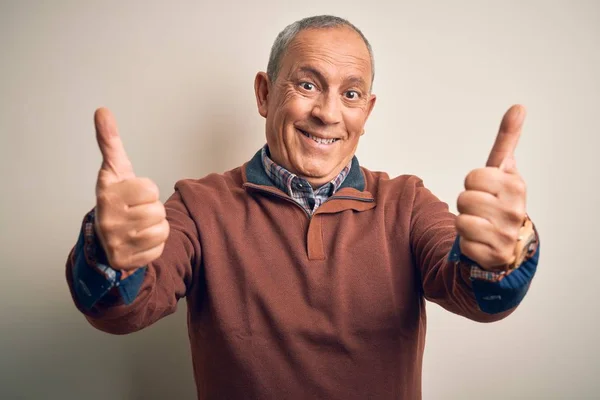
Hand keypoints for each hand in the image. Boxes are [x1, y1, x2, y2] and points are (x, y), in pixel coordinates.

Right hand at [94, 108, 168, 270]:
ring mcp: (115, 242)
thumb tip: (102, 110)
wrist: (105, 236)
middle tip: (137, 212)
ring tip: (139, 226)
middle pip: (157, 211)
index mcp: (107, 194)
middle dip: (152, 210)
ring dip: (156, 228)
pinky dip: (154, 245)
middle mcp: (108, 219)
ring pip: (161, 230)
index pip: (150, 189)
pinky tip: (139, 242)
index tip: (133, 194)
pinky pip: (159, 249)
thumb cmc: (117, 199)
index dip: (147, 190)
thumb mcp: (115, 170)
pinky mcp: (125, 261)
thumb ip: (110, 142)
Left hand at [455, 105, 527, 270]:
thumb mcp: (502, 172)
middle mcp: (515, 211)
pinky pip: (463, 243)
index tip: (485, 189)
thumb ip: (506, 141)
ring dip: (464, 223)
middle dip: (466, 203)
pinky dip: (466, 243)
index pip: (474, 176)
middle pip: (465, 198)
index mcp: (516, 186)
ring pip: (461, 221)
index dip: (473, 183)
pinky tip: (480, 242)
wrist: (506, 242)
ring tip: (479, 225)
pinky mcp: (494, 255)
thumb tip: (518, 107)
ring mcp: (506, 235)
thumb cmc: (499, 202)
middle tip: (480, 209)